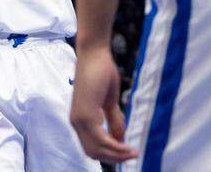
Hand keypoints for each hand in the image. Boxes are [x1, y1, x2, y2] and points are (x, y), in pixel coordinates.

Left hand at [70, 44, 136, 163]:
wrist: (94, 53)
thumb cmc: (101, 72)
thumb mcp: (110, 101)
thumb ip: (113, 120)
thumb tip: (120, 139)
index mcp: (80, 119)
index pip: (92, 147)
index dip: (110, 153)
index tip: (128, 152)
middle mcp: (76, 122)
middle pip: (94, 152)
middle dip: (114, 157)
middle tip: (133, 154)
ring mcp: (79, 119)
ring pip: (97, 149)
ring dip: (116, 154)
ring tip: (133, 152)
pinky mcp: (86, 115)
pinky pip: (101, 140)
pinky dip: (115, 147)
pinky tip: (127, 147)